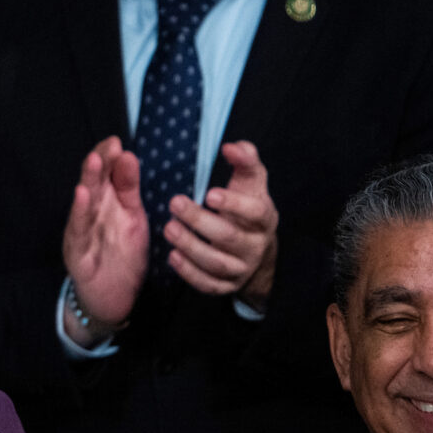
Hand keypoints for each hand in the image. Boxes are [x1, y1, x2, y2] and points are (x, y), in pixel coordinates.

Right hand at [62, 136, 147, 342]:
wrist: (113, 299)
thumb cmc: (121, 257)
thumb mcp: (132, 218)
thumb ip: (129, 189)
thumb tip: (128, 155)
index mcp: (106, 205)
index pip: (105, 176)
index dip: (109, 159)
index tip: (116, 142)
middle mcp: (91, 216)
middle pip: (93, 185)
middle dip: (98, 165)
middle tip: (108, 147)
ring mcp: (82, 234)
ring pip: (83, 205)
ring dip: (88, 183)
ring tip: (94, 163)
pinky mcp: (78, 255)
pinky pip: (79, 232)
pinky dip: (79, 214)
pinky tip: (82, 196)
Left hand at [163, 140, 278, 309]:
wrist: (257, 250)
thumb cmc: (248, 208)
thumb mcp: (251, 183)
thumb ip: (245, 160)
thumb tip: (231, 146)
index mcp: (264, 219)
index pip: (256, 212)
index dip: (234, 205)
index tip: (209, 194)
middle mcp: (255, 245)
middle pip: (228, 237)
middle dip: (200, 222)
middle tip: (175, 204)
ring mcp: (241, 268)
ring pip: (216, 263)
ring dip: (190, 247)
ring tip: (168, 229)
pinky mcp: (227, 286)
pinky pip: (209, 285)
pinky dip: (189, 273)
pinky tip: (172, 257)